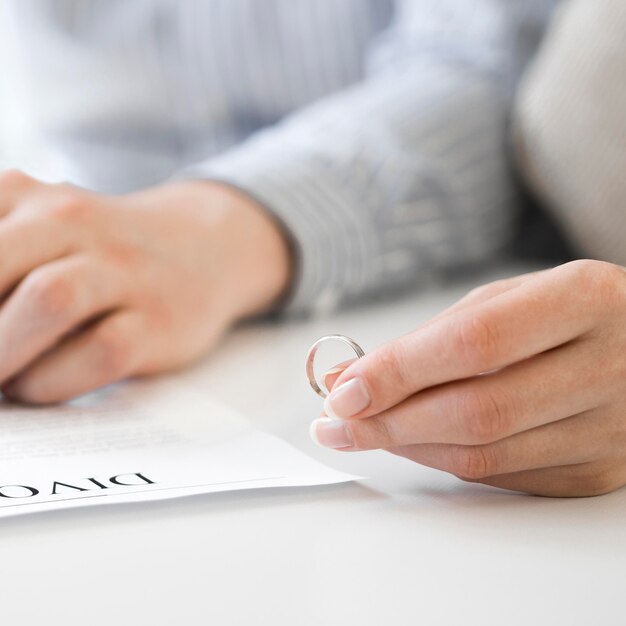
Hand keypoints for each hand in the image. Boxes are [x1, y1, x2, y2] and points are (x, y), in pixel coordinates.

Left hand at [0, 170, 289, 402]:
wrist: (200, 249)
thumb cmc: (99, 251)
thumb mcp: (30, 227)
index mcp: (23, 192)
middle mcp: (74, 220)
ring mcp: (123, 270)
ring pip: (49, 300)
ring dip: (1, 354)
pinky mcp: (158, 321)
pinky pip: (101, 351)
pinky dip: (53, 381)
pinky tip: (36, 386)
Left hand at [312, 261, 625, 496]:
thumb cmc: (567, 314)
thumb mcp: (509, 298)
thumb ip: (433, 336)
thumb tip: (352, 376)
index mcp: (584, 300)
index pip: (475, 343)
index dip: (400, 372)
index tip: (343, 391)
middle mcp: (608, 366)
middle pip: (477, 411)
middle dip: (389, 422)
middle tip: (336, 423)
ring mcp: (611, 428)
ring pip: (484, 454)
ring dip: (408, 446)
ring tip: (362, 431)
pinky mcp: (599, 470)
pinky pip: (501, 474)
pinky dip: (444, 459)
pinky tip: (413, 441)